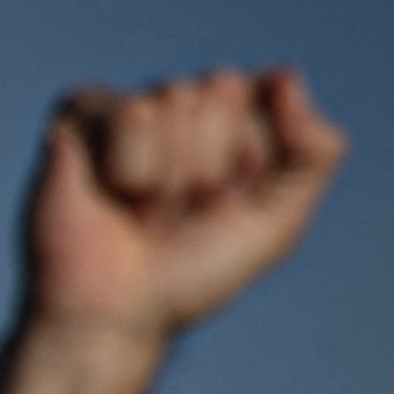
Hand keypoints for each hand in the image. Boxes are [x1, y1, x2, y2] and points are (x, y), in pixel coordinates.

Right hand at [0, 66, 347, 393]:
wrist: (115, 317)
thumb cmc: (186, 276)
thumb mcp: (278, 224)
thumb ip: (316, 151)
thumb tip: (283, 75)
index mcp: (229, 120)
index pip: (268, 91)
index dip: (252, 158)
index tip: (223, 206)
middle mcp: (179, 104)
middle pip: (222, 87)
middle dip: (207, 163)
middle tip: (176, 212)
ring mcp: (127, 107)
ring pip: (174, 99)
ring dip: (166, 175)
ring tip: (139, 210)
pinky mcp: (77, 115)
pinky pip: (130, 113)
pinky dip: (129, 168)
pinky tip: (110, 195)